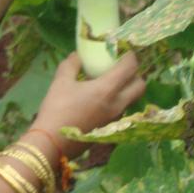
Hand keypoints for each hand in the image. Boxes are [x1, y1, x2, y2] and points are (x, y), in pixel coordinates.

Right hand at [30, 52, 145, 158]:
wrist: (52, 142)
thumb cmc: (57, 108)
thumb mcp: (61, 82)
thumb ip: (71, 65)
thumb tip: (77, 56)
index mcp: (107, 89)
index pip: (130, 67)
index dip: (130, 56)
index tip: (124, 50)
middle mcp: (117, 103)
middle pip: (140, 86)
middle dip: (135, 74)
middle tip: (122, 68)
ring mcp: (115, 118)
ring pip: (132, 99)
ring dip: (127, 89)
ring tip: (110, 83)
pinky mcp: (109, 128)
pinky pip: (121, 110)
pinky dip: (117, 101)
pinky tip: (100, 100)